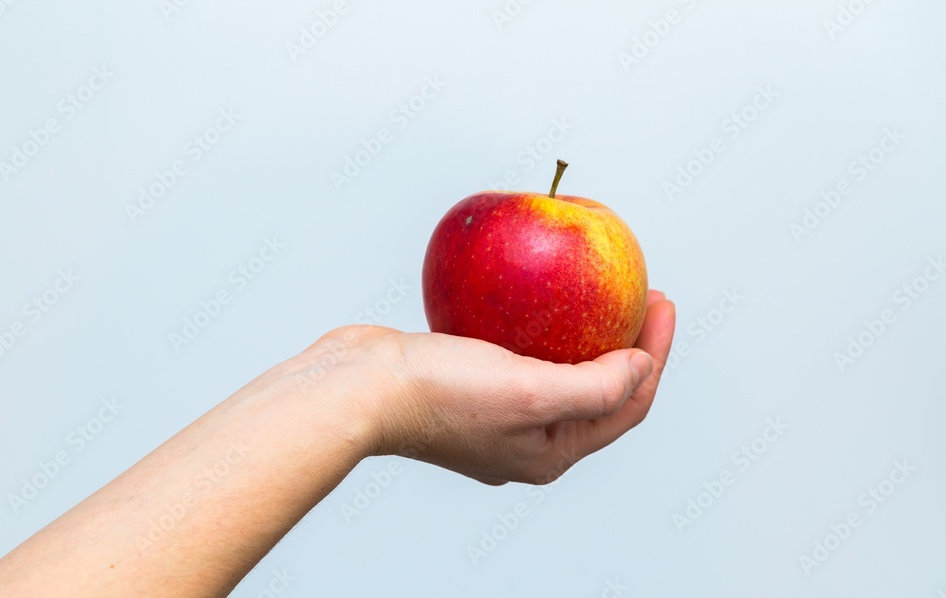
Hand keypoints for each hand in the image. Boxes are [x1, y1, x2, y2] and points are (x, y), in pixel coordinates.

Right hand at [314, 290, 675, 485]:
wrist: (358, 387)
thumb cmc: (439, 394)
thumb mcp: (531, 393)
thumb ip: (597, 386)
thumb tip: (642, 367)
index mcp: (549, 452)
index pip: (626, 404)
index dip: (655, 354)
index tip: (662, 301)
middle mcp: (527, 438)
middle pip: (599, 389)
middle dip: (628, 343)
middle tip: (642, 293)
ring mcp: (497, 411)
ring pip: (559, 367)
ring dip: (584, 332)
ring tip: (601, 291)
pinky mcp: (470, 382)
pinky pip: (519, 349)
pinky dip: (537, 322)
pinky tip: (537, 290)